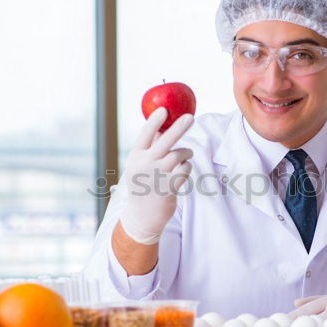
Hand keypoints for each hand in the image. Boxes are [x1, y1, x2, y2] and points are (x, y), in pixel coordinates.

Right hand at [118, 107, 193, 243]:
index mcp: (135, 156)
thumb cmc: (143, 184)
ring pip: (178, 155)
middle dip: (179, 128)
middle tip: (190, 117)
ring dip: (185, 152)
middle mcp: (144, 164)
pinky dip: (187, 167)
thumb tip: (164, 126)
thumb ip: (151, 147)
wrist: (141, 217)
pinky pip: (185, 170)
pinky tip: (182, 170)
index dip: (154, 121)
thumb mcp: (140, 165)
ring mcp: (157, 176)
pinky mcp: (169, 187)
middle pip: (165, 141)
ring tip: (185, 155)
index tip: (164, 110)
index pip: (145, 135)